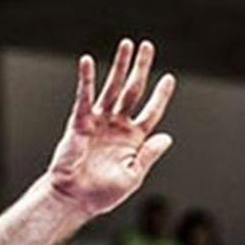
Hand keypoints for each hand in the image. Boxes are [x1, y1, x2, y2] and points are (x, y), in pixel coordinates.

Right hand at [47, 39, 175, 218]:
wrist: (76, 199)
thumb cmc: (103, 193)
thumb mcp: (134, 175)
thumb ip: (149, 155)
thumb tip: (168, 137)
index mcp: (134, 139)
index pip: (151, 111)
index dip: (161, 95)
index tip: (169, 78)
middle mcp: (118, 125)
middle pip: (133, 91)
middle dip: (140, 68)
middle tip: (147, 46)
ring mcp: (100, 122)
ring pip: (112, 88)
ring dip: (119, 66)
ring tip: (127, 45)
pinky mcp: (80, 122)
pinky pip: (84, 97)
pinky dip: (85, 80)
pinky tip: (87, 61)